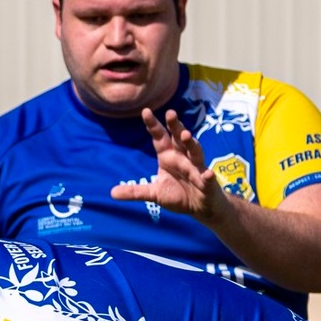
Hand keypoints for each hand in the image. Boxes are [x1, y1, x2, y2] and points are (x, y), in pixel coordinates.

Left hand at [111, 108, 221, 224]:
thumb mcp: (154, 194)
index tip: (145, 112)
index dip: (153, 125)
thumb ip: (135, 191)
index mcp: (168, 156)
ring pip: (195, 152)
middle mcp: (183, 158)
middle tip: (170, 114)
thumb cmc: (178, 194)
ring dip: (191, 143)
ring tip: (185, 135)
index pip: (159, 138)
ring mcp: (196, 169)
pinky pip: (208, 178)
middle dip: (175, 126)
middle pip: (178, 138)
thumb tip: (111, 193)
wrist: (200, 208)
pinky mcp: (207, 183)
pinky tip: (208, 174)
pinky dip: (208, 176)